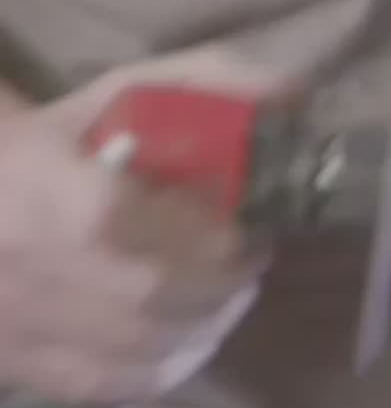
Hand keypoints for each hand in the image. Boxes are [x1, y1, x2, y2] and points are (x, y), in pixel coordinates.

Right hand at [0, 47, 289, 404]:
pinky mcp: (19, 362)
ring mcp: (21, 324)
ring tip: (227, 295)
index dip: (216, 237)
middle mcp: (33, 266)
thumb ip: (213, 81)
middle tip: (248, 262)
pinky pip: (107, 386)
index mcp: (59, 191)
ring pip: (138, 348)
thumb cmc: (65, 135)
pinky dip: (164, 367)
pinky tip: (189, 338)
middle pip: (152, 295)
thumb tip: (294, 94)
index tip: (252, 227)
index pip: (150, 229)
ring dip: (205, 324)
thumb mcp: (130, 91)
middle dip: (222, 282)